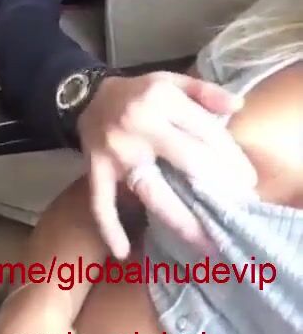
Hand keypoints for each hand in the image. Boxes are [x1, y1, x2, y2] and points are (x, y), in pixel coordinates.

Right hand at [77, 72, 256, 258]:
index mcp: (162, 101)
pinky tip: (123, 252)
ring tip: (206, 246)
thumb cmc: (138, 93)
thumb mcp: (170, 80)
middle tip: (237, 212)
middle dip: (218, 188)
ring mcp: (117, 152)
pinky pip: (101, 202)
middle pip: (187, 160)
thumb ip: (205, 91)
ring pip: (152, 190)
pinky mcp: (96, 170)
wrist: (86, 96)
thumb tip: (238, 105)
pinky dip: (110, 228)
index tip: (248, 181)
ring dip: (180, 220)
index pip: (205, 131)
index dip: (230, 157)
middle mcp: (140, 125)